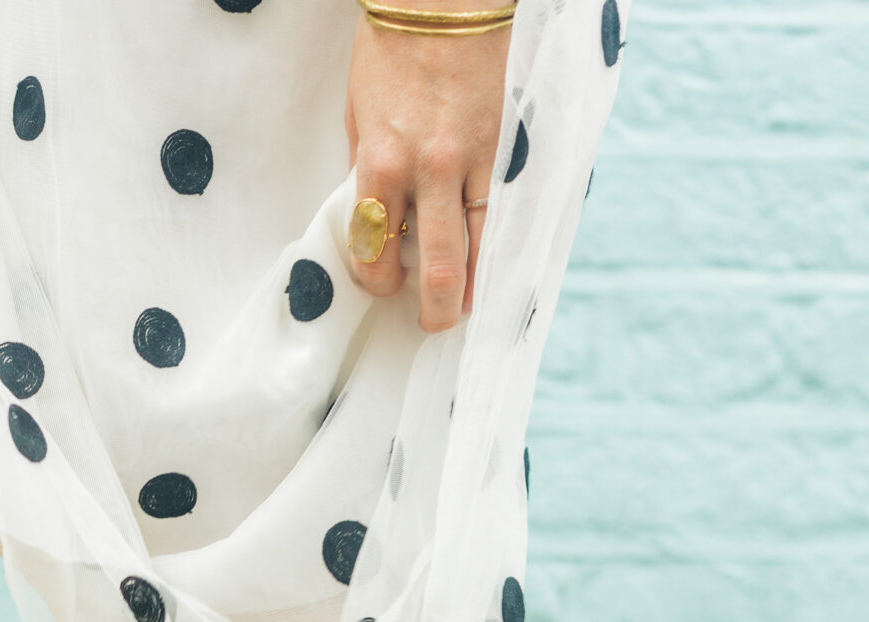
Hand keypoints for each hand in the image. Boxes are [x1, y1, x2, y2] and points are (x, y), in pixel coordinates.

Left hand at [343, 17, 510, 331]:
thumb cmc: (392, 49)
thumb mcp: (359, 113)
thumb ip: (368, 169)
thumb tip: (375, 216)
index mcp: (380, 161)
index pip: (375, 248)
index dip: (377, 279)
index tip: (381, 285)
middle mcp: (430, 169)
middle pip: (440, 265)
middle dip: (436, 308)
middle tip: (433, 324)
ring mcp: (476, 159)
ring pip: (484, 245)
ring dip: (476, 285)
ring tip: (468, 307)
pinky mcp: (508, 145)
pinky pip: (507, 208)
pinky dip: (501, 240)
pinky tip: (498, 261)